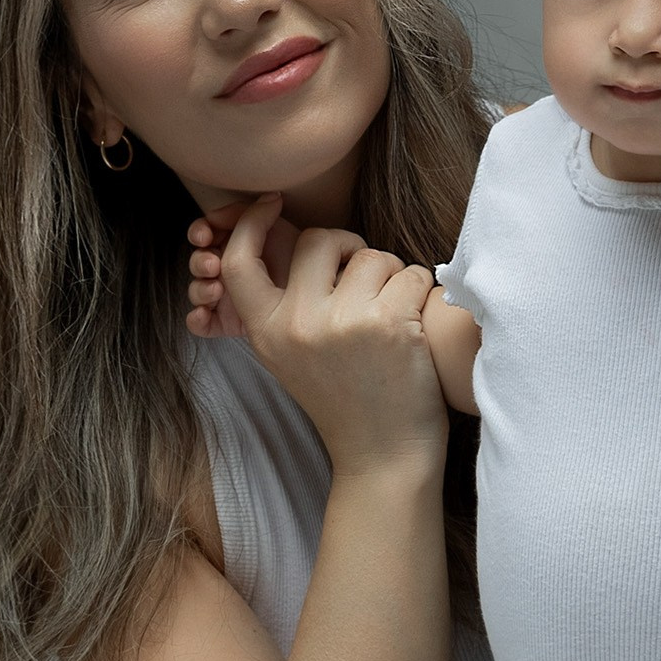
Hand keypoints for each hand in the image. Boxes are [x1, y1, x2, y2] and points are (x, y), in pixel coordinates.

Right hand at [186, 197, 299, 339]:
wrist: (318, 295)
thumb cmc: (298, 258)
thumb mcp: (278, 229)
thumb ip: (251, 215)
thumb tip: (229, 210)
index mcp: (233, 243)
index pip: (205, 235)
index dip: (199, 233)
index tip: (204, 235)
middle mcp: (225, 268)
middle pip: (198, 263)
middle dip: (199, 262)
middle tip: (212, 265)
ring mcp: (224, 297)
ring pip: (197, 292)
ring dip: (199, 288)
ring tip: (215, 290)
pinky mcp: (226, 323)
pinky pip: (202, 324)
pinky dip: (197, 319)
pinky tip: (202, 315)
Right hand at [210, 195, 447, 478]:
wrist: (382, 456)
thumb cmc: (345, 400)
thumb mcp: (290, 356)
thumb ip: (283, 305)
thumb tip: (283, 236)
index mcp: (266, 331)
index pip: (239, 261)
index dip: (250, 222)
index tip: (271, 203)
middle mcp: (297, 324)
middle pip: (318, 240)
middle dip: (348, 248)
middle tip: (365, 279)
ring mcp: (342, 322)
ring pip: (371, 255)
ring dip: (391, 276)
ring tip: (393, 317)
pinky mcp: (388, 323)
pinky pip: (410, 273)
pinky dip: (421, 294)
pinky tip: (415, 328)